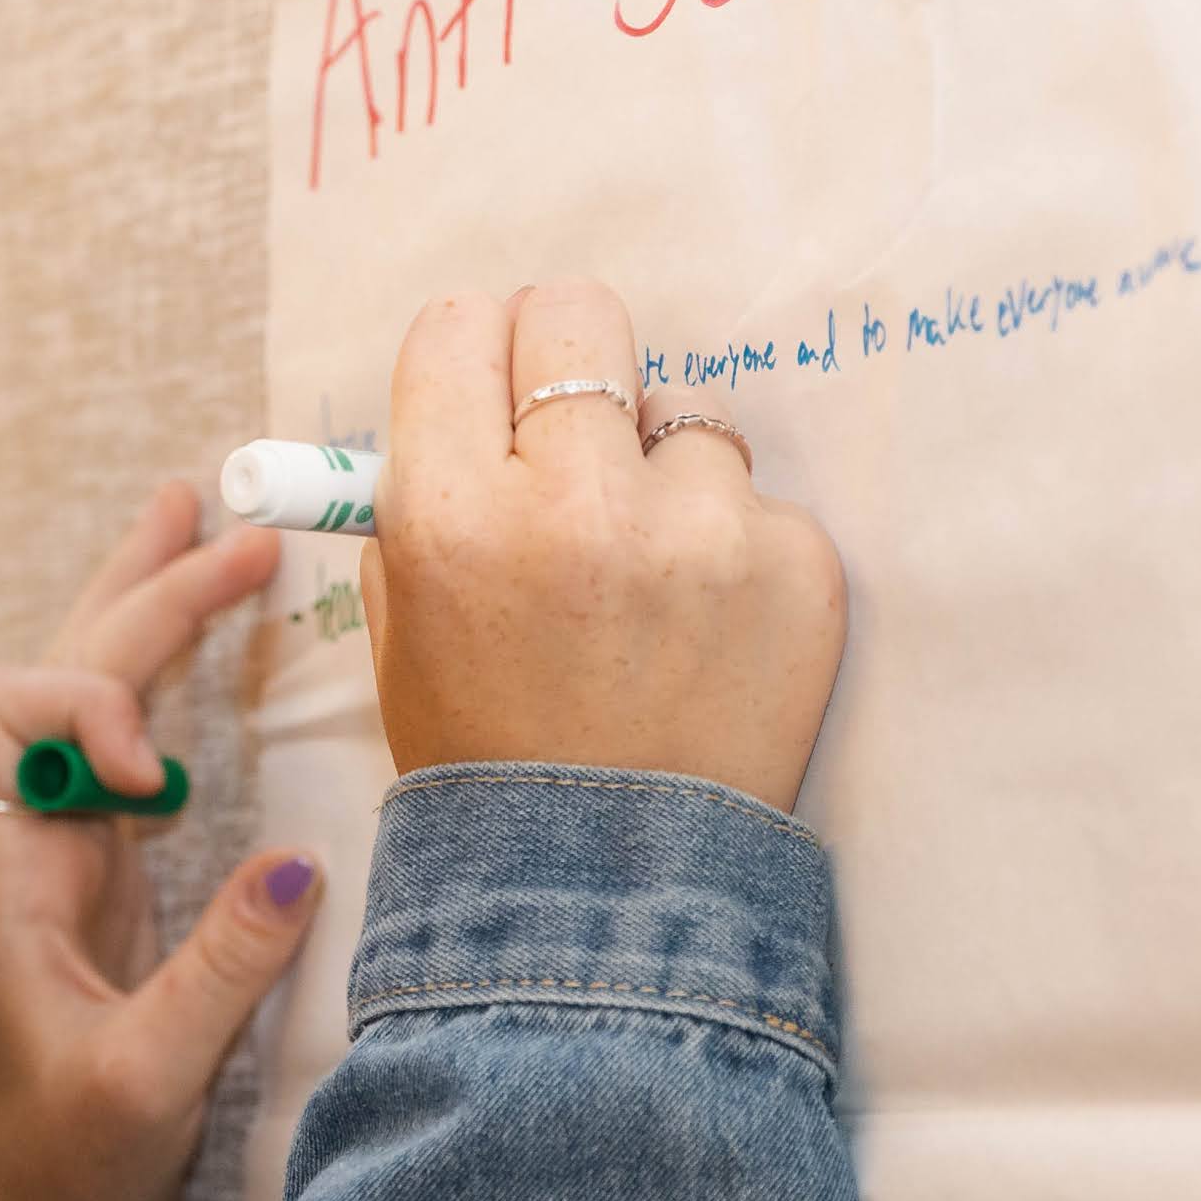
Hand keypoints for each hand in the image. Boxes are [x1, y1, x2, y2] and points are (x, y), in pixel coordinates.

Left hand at [0, 484, 324, 1200]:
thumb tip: (305, 868)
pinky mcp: (109, 867)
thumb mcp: (148, 1083)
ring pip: (90, 688)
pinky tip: (212, 620)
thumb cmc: (72, 1166)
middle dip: (145, 598)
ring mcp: (67, 846)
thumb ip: (221, 976)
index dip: (90, 710)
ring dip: (145, 603)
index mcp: (5, 875)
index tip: (155, 781)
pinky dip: (169, 668)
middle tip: (238, 530)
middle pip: (62, 671)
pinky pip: (132, 734)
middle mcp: (25, 839)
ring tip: (201, 512)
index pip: (11, 715)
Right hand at [361, 282, 846, 805]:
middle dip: (569, 363)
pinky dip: (734, 553)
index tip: (492, 388)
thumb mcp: (402, 629)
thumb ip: (415, 500)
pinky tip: (704, 632)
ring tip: (645, 584)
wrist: (609, 885)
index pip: (461, 325)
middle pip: (578, 316)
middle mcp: (575, 503)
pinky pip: (756, 503)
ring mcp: (700, 532)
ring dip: (661, 477)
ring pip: (681, 418)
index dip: (475, 355)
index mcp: (452, 514)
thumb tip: (460, 396)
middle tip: (573, 433)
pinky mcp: (797, 565)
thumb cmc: (490, 753)